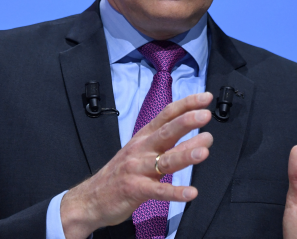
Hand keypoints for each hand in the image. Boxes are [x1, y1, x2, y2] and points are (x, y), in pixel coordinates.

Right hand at [60, 92, 213, 238]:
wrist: (91, 198)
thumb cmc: (122, 172)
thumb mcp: (141, 151)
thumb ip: (166, 143)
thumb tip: (198, 134)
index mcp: (144, 136)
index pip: (166, 115)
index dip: (186, 105)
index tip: (205, 98)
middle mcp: (141, 149)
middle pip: (165, 132)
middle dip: (186, 122)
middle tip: (205, 116)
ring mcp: (137, 169)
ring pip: (164, 161)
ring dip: (185, 155)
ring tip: (204, 152)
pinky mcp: (135, 190)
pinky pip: (158, 191)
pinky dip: (175, 192)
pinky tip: (191, 193)